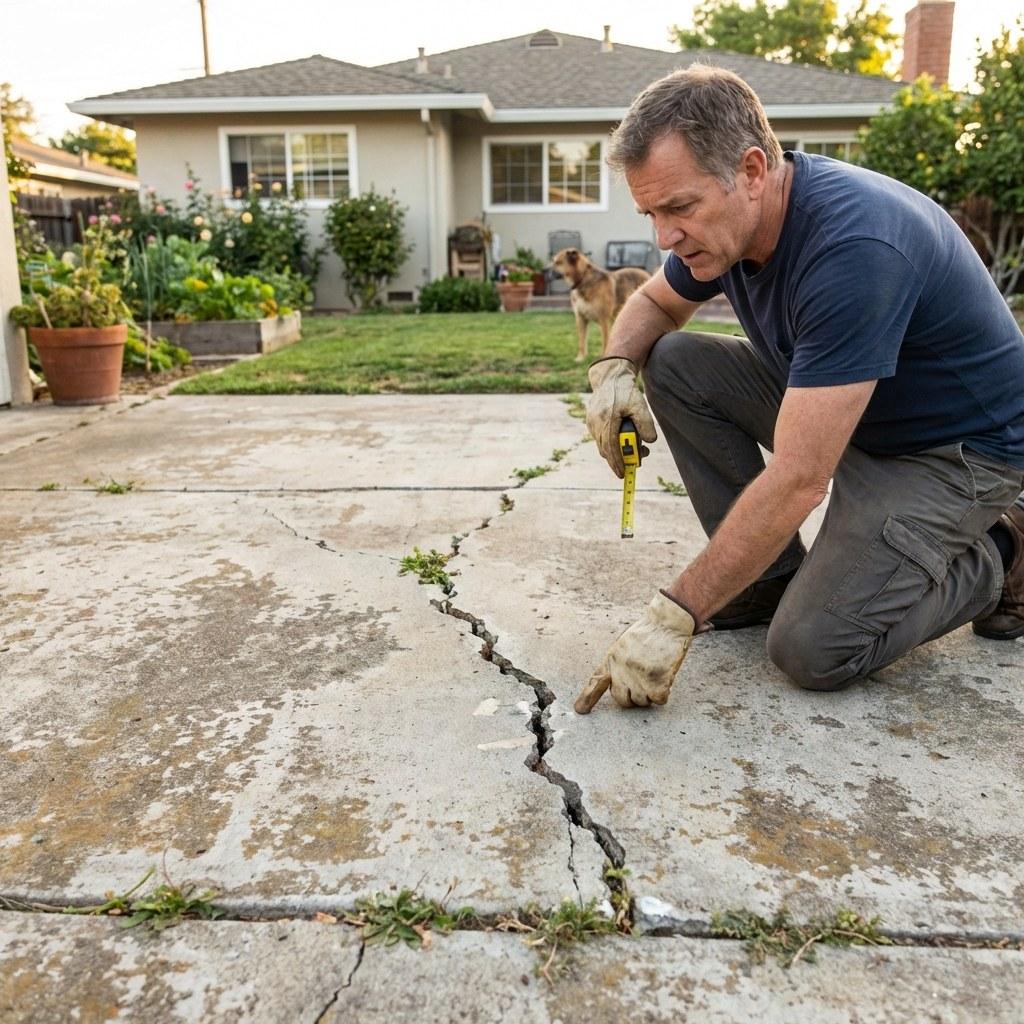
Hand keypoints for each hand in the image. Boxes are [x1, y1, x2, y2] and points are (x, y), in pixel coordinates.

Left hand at [574, 592, 695, 712]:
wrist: (667, 624)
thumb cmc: (648, 632)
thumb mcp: (624, 644)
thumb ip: (619, 664)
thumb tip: (618, 684)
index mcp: (612, 658)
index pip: (597, 681)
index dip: (588, 697)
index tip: (580, 710)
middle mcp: (621, 670)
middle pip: (622, 700)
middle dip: (632, 698)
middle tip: (644, 685)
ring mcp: (638, 677)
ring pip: (642, 702)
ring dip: (650, 694)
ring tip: (656, 675)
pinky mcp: (656, 682)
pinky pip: (658, 700)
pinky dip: (664, 694)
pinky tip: (666, 679)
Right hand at [586, 357, 657, 478]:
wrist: (609, 377)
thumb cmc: (625, 391)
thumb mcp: (639, 405)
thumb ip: (645, 424)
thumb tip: (650, 442)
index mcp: (606, 420)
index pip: (610, 448)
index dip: (616, 463)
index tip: (622, 474)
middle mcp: (596, 423)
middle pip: (605, 450)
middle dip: (619, 460)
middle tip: (635, 462)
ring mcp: (591, 423)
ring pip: (602, 445)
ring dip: (615, 452)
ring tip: (634, 448)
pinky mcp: (591, 422)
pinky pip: (600, 438)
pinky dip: (610, 443)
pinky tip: (622, 439)